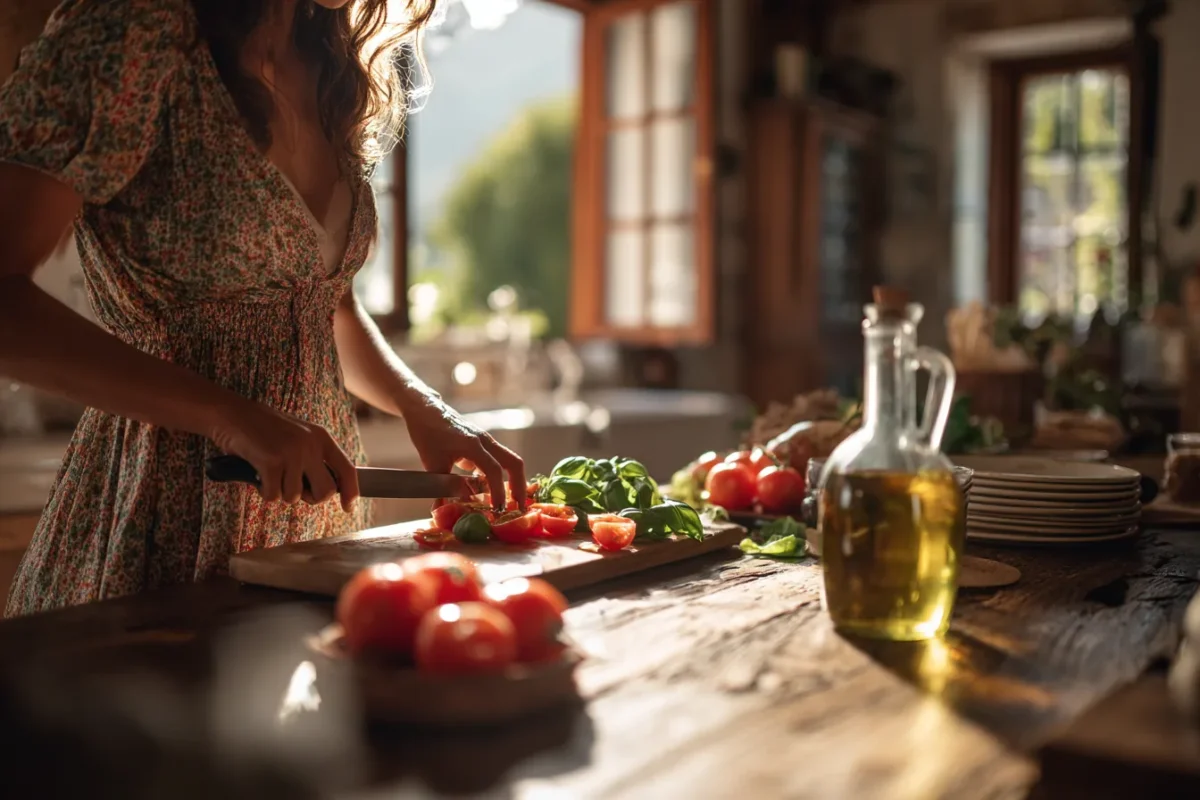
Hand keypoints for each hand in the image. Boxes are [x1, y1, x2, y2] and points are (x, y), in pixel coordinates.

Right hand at [209, 399, 359, 510]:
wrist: (232, 413)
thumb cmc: (263, 429)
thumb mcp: (297, 436)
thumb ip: (313, 457)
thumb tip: (328, 490)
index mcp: (321, 438)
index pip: (347, 469)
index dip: (351, 492)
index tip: (348, 507)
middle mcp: (311, 445)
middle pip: (326, 491)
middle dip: (310, 498)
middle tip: (292, 488)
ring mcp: (292, 453)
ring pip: (295, 497)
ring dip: (280, 492)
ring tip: (269, 473)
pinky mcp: (272, 462)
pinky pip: (273, 496)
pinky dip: (263, 491)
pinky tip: (257, 473)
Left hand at [403, 399, 525, 510]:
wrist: (426, 410)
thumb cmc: (427, 434)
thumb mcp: (433, 464)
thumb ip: (445, 486)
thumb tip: (452, 508)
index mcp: (473, 445)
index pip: (494, 471)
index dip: (498, 492)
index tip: (498, 509)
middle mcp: (485, 441)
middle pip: (514, 463)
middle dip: (519, 486)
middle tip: (518, 506)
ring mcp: (486, 440)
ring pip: (508, 460)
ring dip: (511, 481)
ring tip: (508, 502)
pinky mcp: (482, 443)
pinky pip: (497, 460)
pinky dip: (498, 475)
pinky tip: (488, 489)